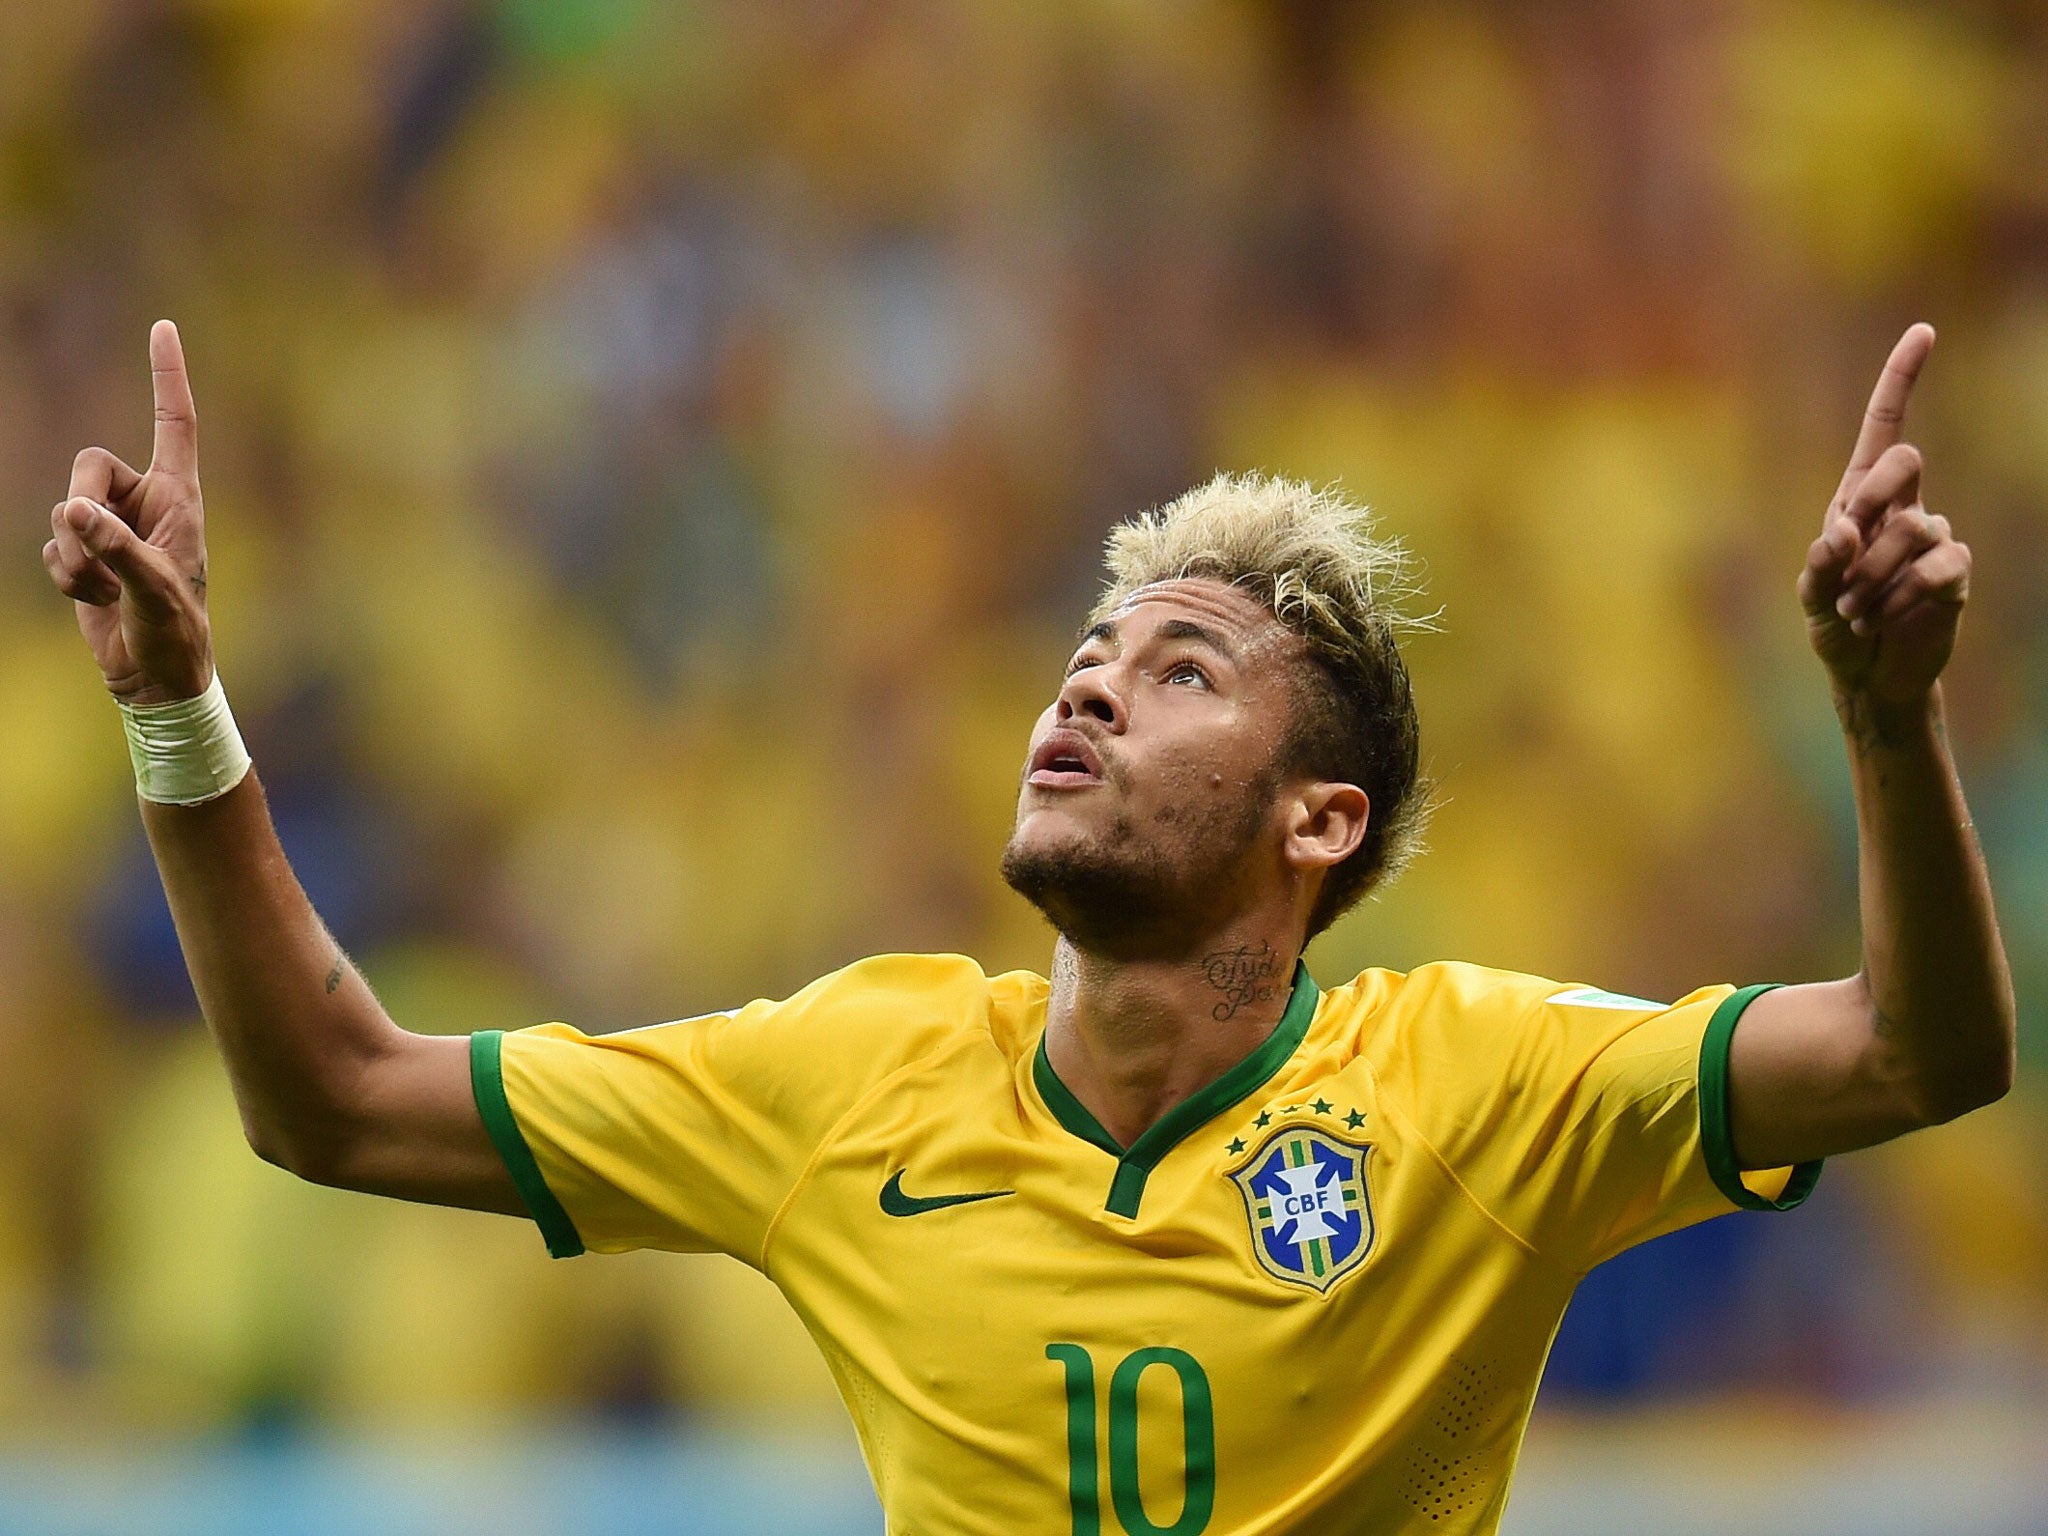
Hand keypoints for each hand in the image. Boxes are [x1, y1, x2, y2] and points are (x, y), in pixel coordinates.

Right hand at [41, 321, 212, 704]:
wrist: (157, 677)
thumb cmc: (177, 632)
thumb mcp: (155, 589)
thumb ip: (116, 548)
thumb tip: (72, 512)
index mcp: (180, 498)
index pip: (174, 423)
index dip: (167, 375)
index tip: (163, 326)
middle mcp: (145, 503)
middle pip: (86, 466)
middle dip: (80, 509)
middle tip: (97, 554)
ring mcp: (112, 528)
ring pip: (63, 511)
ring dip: (75, 557)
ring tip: (107, 591)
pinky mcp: (86, 555)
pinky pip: (52, 546)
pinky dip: (67, 576)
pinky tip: (96, 601)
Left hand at [1797, 324, 1969, 713]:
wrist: (1866, 674)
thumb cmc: (1833, 625)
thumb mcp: (1811, 593)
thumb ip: (1820, 561)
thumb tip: (1843, 532)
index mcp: (1860, 497)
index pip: (1885, 427)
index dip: (1901, 379)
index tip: (1923, 331)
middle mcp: (1903, 506)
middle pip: (1904, 460)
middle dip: (1868, 503)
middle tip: (1842, 557)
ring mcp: (1934, 536)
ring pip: (1911, 529)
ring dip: (1870, 579)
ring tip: (1855, 612)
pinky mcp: (1955, 572)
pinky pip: (1933, 570)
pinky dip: (1896, 601)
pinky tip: (1882, 621)